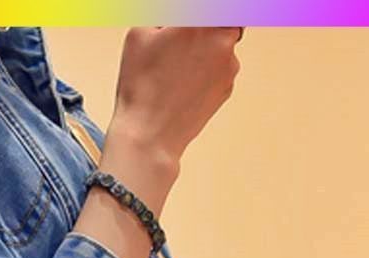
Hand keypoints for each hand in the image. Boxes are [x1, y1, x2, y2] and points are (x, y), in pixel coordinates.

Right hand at [109, 27, 242, 171]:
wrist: (150, 135)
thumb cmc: (141, 87)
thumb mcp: (139, 33)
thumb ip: (163, 15)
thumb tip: (171, 22)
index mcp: (200, 20)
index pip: (218, 7)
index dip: (197, 18)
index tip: (183, 28)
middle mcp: (222, 40)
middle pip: (226, 20)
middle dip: (207, 26)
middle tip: (183, 38)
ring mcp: (229, 66)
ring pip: (223, 44)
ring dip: (207, 47)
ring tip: (176, 66)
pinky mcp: (227, 88)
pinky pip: (220, 69)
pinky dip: (207, 70)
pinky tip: (183, 84)